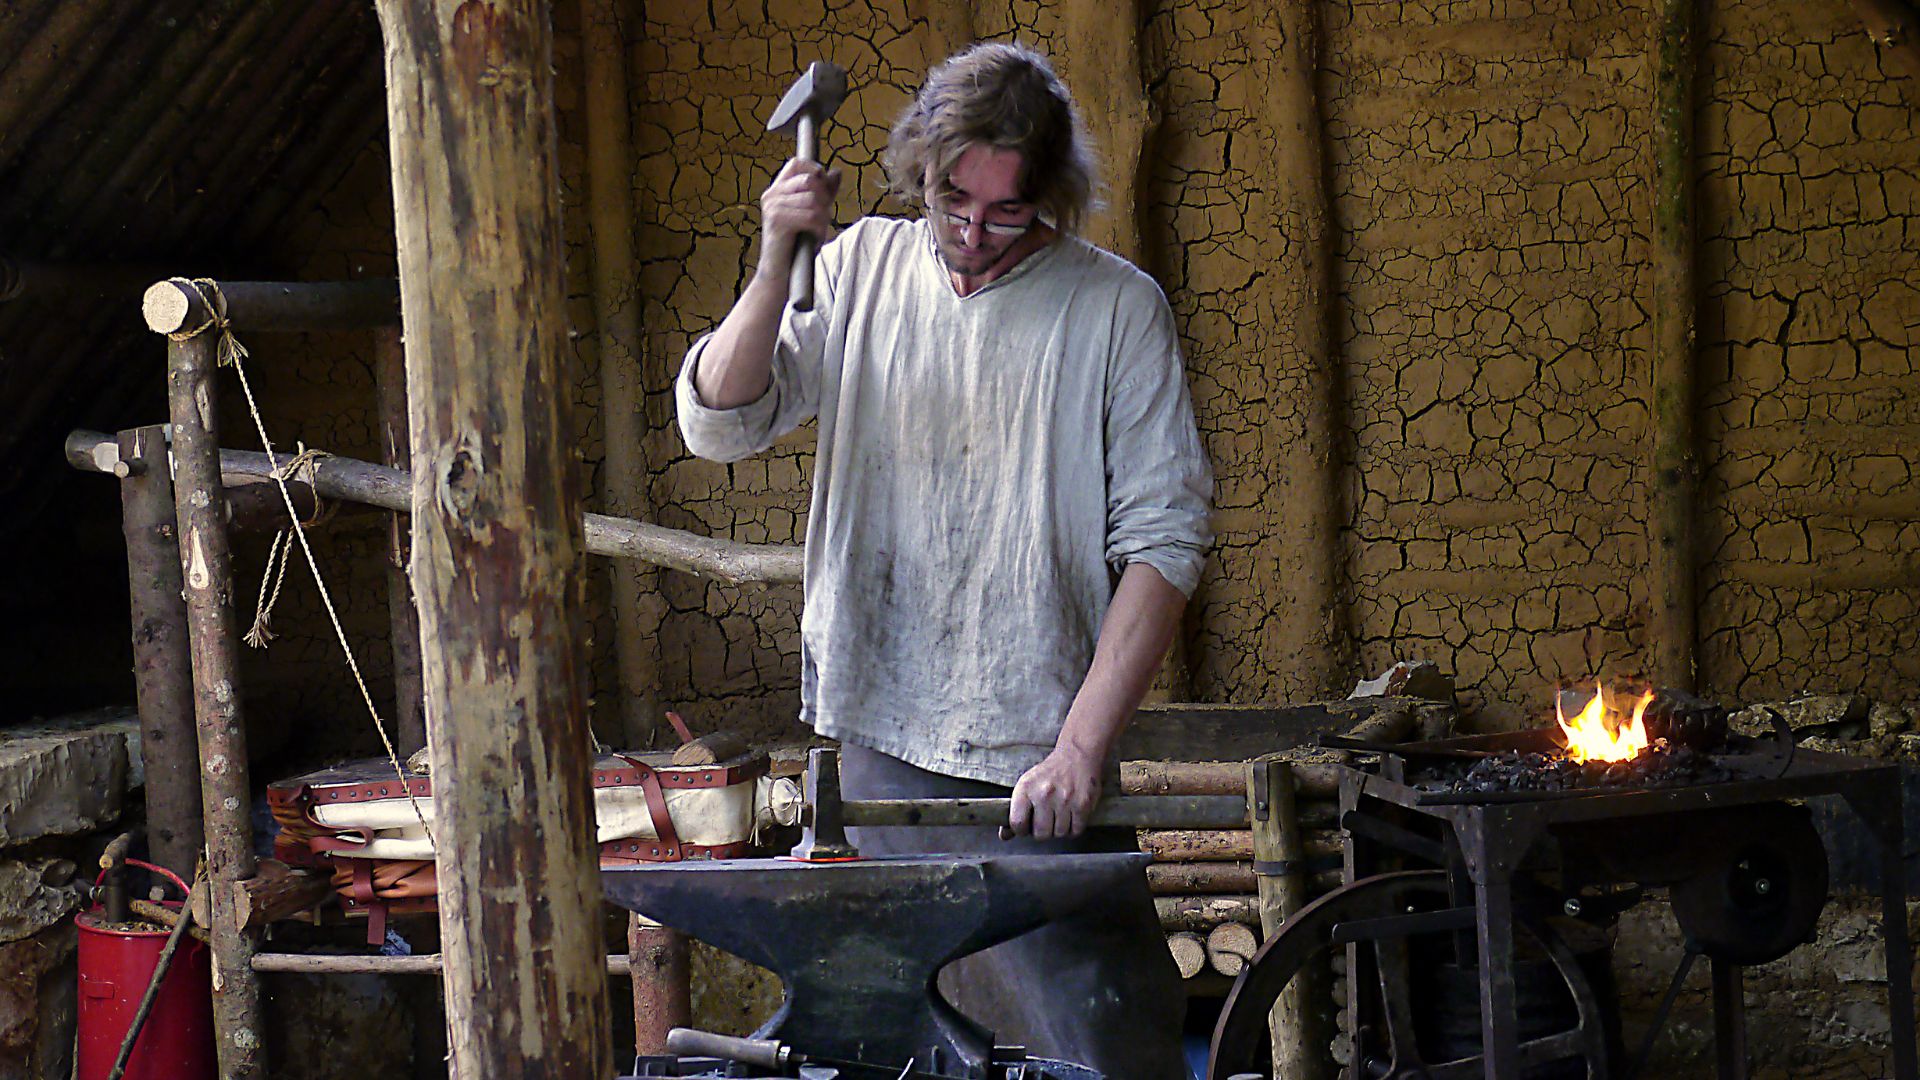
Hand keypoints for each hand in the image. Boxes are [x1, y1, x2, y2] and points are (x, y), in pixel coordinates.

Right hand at [757, 157, 841, 279]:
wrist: (781, 276)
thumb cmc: (798, 246)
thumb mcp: (813, 213)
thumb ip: (824, 192)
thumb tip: (836, 172)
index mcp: (777, 189)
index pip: (797, 163)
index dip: (816, 171)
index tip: (824, 193)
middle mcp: (772, 195)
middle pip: (809, 179)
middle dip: (824, 198)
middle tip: (823, 218)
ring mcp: (772, 207)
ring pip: (813, 199)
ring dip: (823, 218)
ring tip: (817, 231)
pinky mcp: (777, 221)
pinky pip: (811, 216)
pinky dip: (819, 229)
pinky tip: (814, 239)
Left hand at [1008, 744, 1103, 839]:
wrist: (1077, 755)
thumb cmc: (1049, 773)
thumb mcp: (1026, 785)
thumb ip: (1015, 812)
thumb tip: (1005, 836)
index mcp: (1026, 788)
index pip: (1018, 823)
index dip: (1022, 830)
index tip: (1026, 827)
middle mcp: (1044, 794)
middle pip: (1041, 834)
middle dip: (1043, 832)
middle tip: (1046, 822)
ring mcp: (1064, 799)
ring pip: (1059, 834)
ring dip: (1059, 830)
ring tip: (1059, 817)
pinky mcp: (1082, 804)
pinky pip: (1076, 831)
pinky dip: (1074, 828)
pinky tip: (1071, 817)